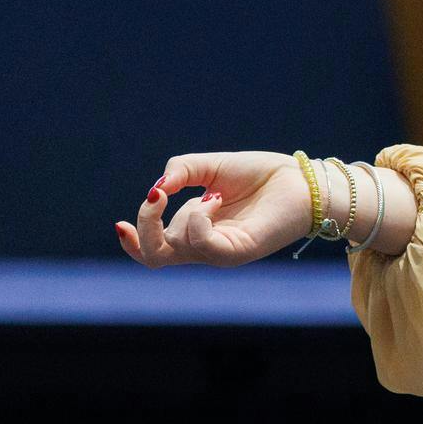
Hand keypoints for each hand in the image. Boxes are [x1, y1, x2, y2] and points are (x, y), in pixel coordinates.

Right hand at [114, 151, 311, 267]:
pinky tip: (215, 202)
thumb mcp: (213, 166)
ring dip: (179, 216)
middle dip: (142, 228)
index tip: (118, 223)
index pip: (155, 250)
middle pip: (153, 256)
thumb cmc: (263, 175)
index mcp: (195, 229)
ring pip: (172, 251)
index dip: (131, 242)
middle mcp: (204, 244)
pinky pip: (201, 244)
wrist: (303, 180)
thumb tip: (156, 188)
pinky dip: (196, 220)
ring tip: (212, 195)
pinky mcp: (237, 251)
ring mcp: (220, 251)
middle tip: (156, 198)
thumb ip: (181, 171)